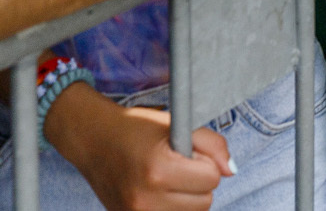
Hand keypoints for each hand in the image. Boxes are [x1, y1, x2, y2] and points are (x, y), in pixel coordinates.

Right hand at [49, 87, 231, 210]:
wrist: (93, 141)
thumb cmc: (136, 129)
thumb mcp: (176, 124)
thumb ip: (211, 144)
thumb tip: (231, 171)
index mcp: (158, 170)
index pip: (211, 178)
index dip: (204, 161)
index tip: (187, 152)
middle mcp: (145, 199)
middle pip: (205, 201)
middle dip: (198, 181)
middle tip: (177, 164)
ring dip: (188, 198)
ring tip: (168, 178)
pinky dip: (174, 208)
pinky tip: (160, 193)